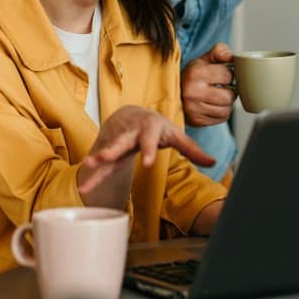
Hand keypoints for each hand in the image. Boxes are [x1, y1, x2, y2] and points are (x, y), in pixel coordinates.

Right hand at [78, 106, 214, 199]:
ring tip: (88, 167)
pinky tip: (84, 184)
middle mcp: (130, 132)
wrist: (132, 114)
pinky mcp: (109, 150)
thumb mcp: (175, 135)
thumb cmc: (157, 126)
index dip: (149, 150)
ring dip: (97, 160)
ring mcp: (117, 140)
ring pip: (106, 151)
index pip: (150, 139)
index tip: (147, 163)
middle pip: (122, 141)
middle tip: (105, 157)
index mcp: (149, 128)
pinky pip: (100, 163)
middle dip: (112, 149)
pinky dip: (93, 173)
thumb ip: (192, 149)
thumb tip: (213, 162)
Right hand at [181, 43, 235, 125]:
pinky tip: (214, 105)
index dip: (229, 74)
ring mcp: (194, 109)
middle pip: (229, 96)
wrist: (174, 94)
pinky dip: (222, 112)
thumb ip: (219, 51)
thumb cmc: (192, 76)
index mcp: (195, 73)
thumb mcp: (203, 59)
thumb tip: (231, 57)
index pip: (228, 75)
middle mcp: (192, 92)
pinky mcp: (197, 121)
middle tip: (224, 87)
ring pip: (227, 109)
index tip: (223, 74)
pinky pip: (222, 118)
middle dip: (230, 91)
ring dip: (227, 103)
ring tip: (219, 96)